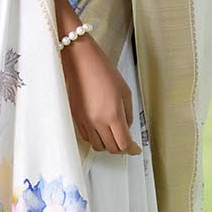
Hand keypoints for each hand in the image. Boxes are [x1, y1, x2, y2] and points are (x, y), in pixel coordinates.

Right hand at [60, 35, 141, 155]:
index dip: (132, 149)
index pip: (123, 143)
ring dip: (107, 144)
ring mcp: (84, 121)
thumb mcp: (125, 91)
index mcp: (113, 114)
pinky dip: (95, 138)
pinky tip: (100, 131)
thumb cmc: (102, 71)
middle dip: (121, 148)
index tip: (135, 149)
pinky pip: (86, 137)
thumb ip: (128, 114)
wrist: (80, 61)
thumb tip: (126, 128)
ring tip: (112, 136)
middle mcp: (97, 121)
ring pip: (98, 146)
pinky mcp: (75, 118)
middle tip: (126, 143)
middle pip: (111, 148)